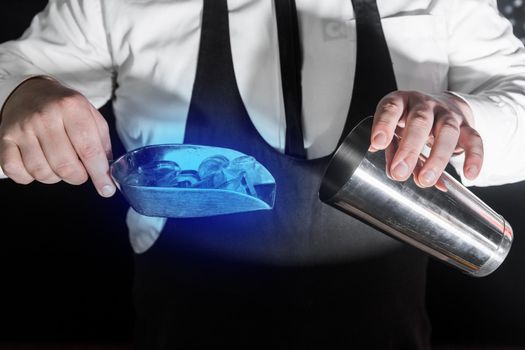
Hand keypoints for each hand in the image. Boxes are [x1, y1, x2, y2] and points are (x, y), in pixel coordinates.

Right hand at [0, 77, 114, 196]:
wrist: (31, 92)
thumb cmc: (65, 108)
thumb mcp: (91, 115)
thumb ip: (102, 143)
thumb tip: (107, 174)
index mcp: (71, 108)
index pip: (89, 149)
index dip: (99, 174)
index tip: (106, 189)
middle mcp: (45, 117)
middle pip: (65, 166)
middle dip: (77, 177)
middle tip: (80, 172)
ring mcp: (22, 128)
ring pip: (41, 172)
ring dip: (55, 177)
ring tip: (59, 165)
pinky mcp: (4, 138)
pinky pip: (16, 172)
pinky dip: (29, 177)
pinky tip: (39, 165)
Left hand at [369, 91, 482, 187]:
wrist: (438, 106)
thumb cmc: (408, 121)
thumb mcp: (394, 130)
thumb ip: (392, 150)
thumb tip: (394, 172)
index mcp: (401, 102)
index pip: (391, 108)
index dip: (384, 125)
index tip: (377, 143)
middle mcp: (424, 104)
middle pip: (420, 121)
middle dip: (409, 149)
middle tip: (399, 173)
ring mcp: (447, 113)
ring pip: (447, 131)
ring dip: (436, 158)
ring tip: (425, 181)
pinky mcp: (466, 125)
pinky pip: (474, 139)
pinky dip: (474, 157)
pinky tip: (469, 175)